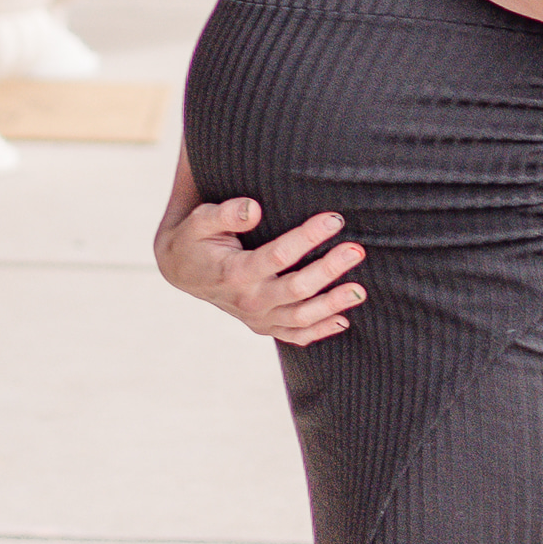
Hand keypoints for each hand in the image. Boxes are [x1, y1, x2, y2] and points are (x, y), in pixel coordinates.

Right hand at [155, 198, 366, 345]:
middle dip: (330, 270)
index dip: (308, 237)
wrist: (182, 270)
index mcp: (235, 273)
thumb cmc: (195, 238)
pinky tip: (343, 320)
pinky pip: (294, 334)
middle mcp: (248, 301)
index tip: (334, 219)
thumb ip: (226, 213)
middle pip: (297, 290)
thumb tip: (255, 208)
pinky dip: (319, 331)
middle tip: (357, 250)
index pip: (279, 256)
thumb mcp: (200, 220)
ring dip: (332, 304)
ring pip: (301, 318)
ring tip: (360, 289)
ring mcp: (257, 317)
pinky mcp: (264, 325)